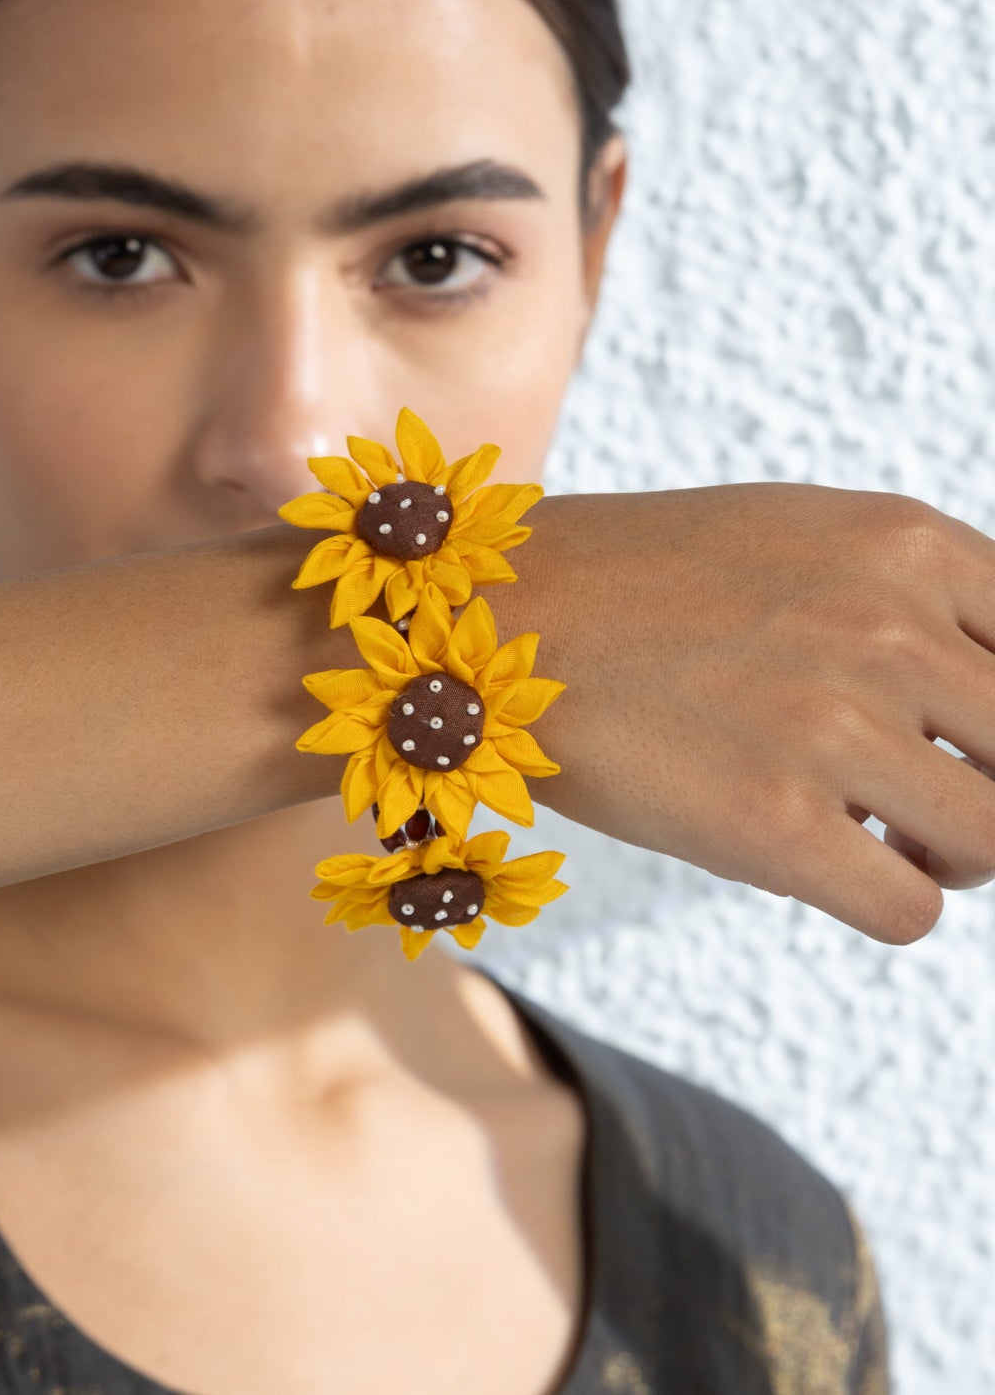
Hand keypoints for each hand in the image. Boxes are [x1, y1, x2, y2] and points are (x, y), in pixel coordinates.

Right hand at [491, 484, 994, 944]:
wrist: (500, 617)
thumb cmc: (650, 581)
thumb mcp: (806, 535)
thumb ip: (915, 592)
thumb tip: (991, 685)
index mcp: (908, 544)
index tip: (966, 737)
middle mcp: (890, 627)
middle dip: (990, 786)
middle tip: (926, 794)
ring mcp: (835, 725)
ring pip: (993, 841)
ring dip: (949, 853)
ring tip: (880, 832)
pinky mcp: (775, 824)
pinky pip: (912, 911)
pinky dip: (884, 901)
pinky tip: (822, 860)